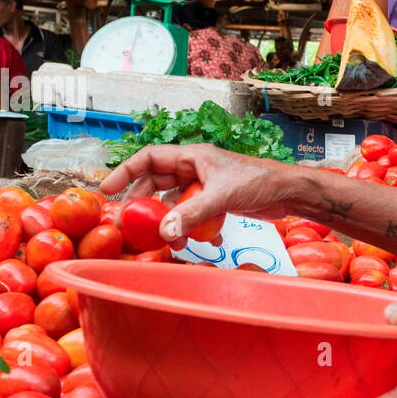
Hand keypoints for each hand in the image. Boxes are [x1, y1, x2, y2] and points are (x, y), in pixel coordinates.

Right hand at [101, 144, 304, 244]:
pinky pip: (194, 215)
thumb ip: (192, 215)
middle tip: (129, 223)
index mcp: (192, 156)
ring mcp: (205, 185)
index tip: (106, 190)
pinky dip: (192, 228)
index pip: (148, 158)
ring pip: (175, 202)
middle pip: (156, 183)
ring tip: (164, 239)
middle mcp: (195, 168)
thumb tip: (164, 232)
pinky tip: (199, 241)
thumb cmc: (260, 182)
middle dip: (142, 203)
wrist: (289, 192)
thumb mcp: (222, 197)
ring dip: (169, 220)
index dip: (125, 172)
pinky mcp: (216, 202)